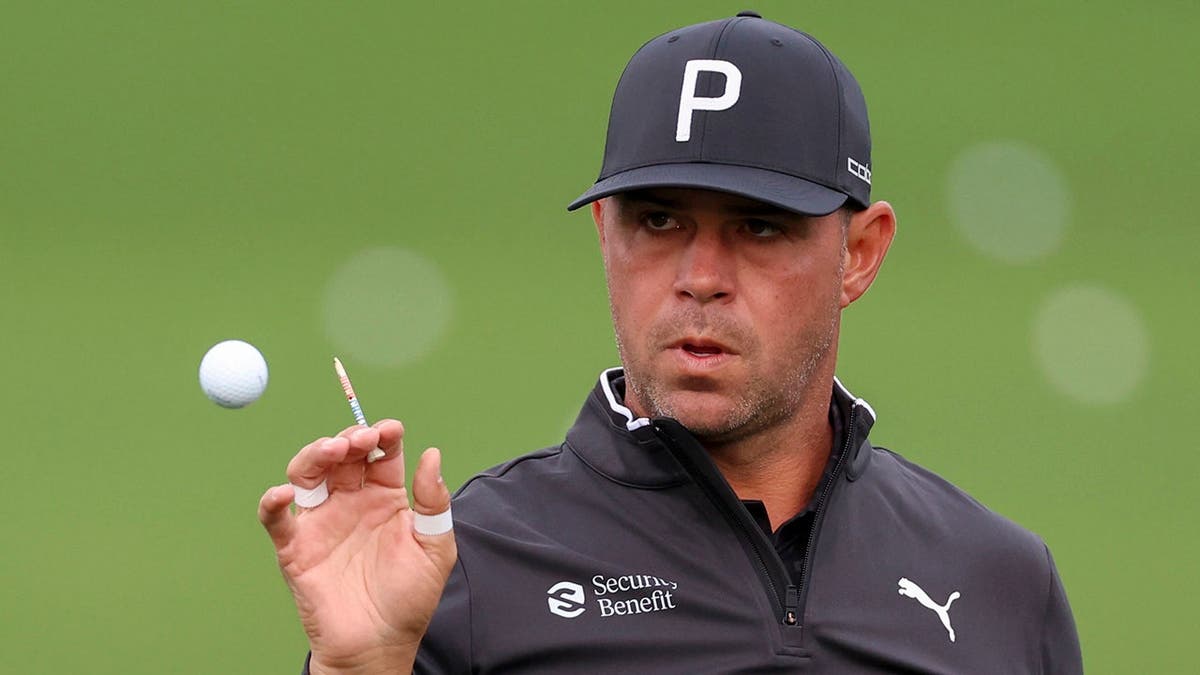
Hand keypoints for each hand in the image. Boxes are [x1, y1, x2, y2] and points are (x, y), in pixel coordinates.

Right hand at [258, 420, 456, 673]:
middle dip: (350, 437)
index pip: (382, 454)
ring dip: (314, 454)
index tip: (391, 429)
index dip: (384, 435)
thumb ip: (433, 502)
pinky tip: (284, 494)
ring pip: (307, 472)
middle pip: (342, 455)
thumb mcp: (434, 548)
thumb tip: (432, 453)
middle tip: (361, 439)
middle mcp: (350, 502)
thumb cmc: (409, 599)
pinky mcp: (295, 548)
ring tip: (333, 449)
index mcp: (385, 498)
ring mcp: (321, 522)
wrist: (378, 645)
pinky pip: (276, 519)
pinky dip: (272, 501)